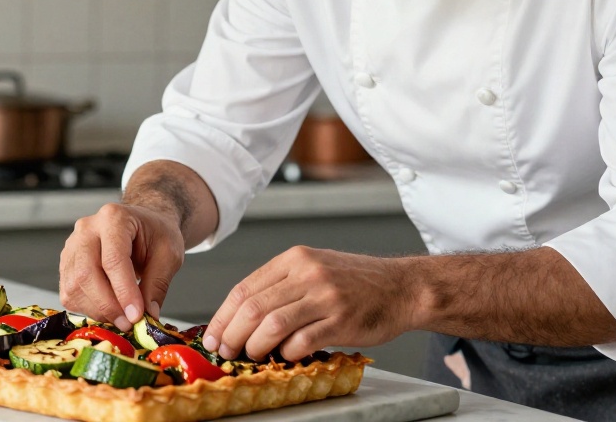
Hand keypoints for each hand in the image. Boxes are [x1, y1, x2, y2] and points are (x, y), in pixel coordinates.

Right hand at [59, 203, 185, 330]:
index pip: (113, 259)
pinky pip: (69, 294)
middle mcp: (87, 229)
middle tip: (128, 323)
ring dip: (98, 310)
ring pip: (74, 287)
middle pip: (87, 273)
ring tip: (121, 317)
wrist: (143, 224)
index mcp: (114, 218)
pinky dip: (88, 308)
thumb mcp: (169, 254)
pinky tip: (108, 309)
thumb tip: (147, 316)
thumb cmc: (156, 233)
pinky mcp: (67, 264)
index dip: (124, 291)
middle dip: (108, 305)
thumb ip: (157, 284)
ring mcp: (72, 246)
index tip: (136, 316)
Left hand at [203, 246, 410, 360]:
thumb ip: (282, 285)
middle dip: (232, 335)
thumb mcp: (315, 267)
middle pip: (253, 307)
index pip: (245, 288)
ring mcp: (325, 296)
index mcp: (295, 259)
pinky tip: (286, 355)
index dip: (223, 316)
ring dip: (255, 346)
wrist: (402, 287)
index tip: (213, 336)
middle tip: (225, 352)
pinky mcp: (342, 320)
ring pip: (273, 324)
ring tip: (251, 356)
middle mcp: (308, 273)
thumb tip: (241, 316)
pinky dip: (287, 352)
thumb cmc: (356, 282)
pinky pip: (303, 341)